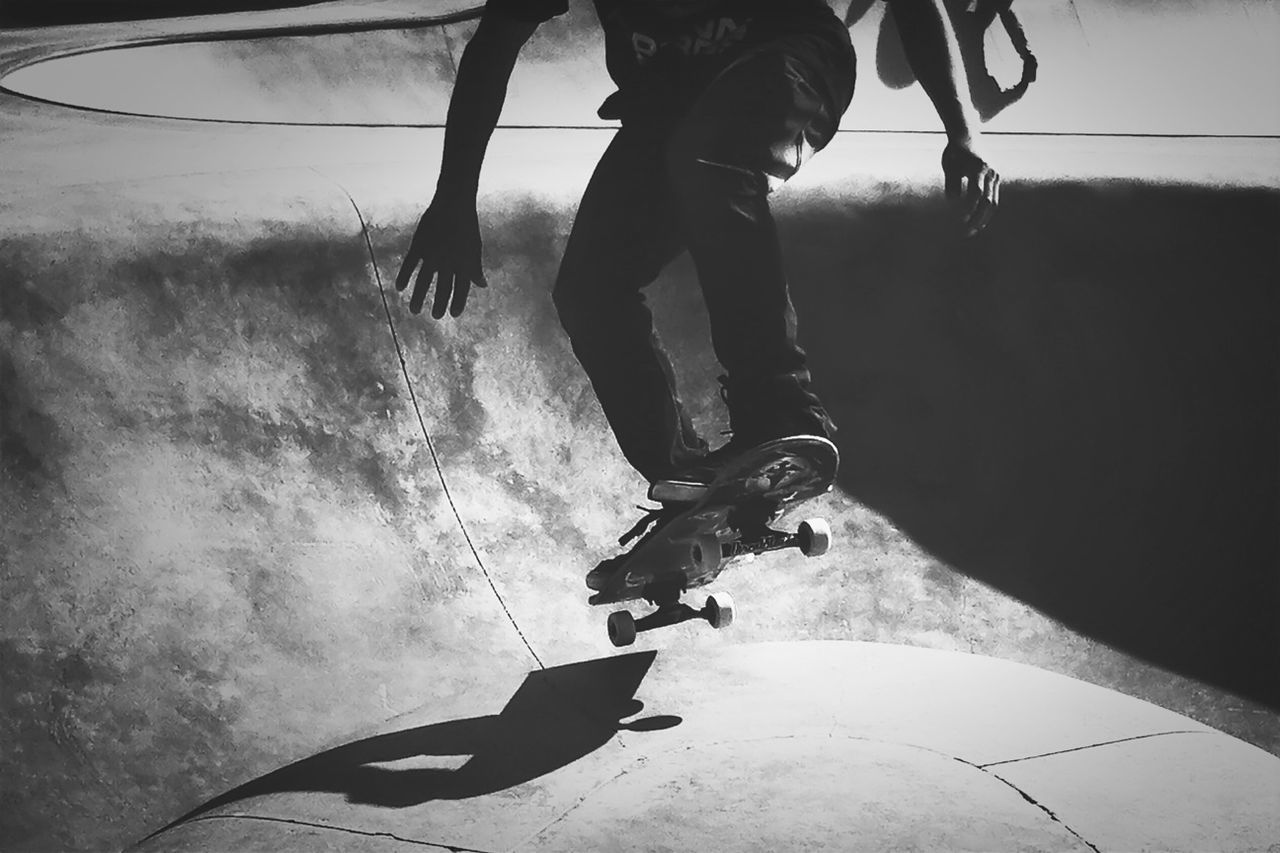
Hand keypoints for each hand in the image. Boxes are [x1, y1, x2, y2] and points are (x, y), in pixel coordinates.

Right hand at [395, 198, 487, 317]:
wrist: (453, 203)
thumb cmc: (467, 226)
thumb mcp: (475, 248)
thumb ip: (476, 268)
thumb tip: (482, 285)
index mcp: (465, 263)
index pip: (462, 288)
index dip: (458, 302)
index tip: (453, 314)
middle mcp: (449, 262)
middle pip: (444, 288)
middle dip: (439, 304)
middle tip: (435, 316)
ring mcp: (433, 254)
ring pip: (425, 281)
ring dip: (419, 297)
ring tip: (414, 311)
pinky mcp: (419, 245)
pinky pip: (409, 264)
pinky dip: (404, 276)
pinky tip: (399, 288)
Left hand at [942, 140, 999, 236]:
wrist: (967, 135)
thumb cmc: (954, 152)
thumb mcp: (949, 168)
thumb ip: (952, 186)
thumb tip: (952, 208)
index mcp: (978, 167)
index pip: (975, 194)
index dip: (967, 209)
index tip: (957, 222)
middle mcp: (990, 172)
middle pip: (987, 201)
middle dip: (976, 219)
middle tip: (965, 233)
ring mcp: (995, 175)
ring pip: (993, 202)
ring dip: (983, 218)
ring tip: (972, 231)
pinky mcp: (996, 178)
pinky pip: (993, 198)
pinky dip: (986, 211)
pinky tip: (977, 221)